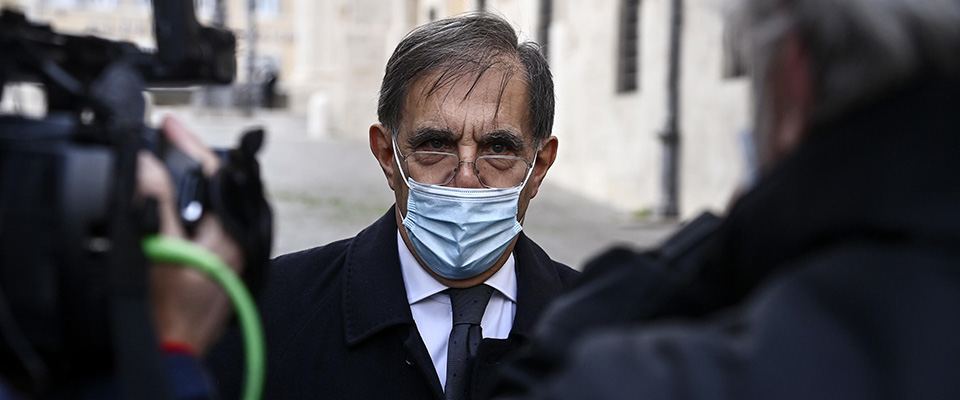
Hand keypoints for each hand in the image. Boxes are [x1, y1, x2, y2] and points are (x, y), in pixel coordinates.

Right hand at [137, 115, 243, 354]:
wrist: (173, 351)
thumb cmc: (169, 311)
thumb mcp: (157, 248)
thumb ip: (155, 203)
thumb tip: (149, 164)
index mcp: (232, 235)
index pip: (218, 174)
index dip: (191, 146)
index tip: (170, 125)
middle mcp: (240, 244)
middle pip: (221, 188)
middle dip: (195, 162)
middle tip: (170, 141)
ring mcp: (232, 257)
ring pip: (218, 206)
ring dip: (194, 186)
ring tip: (171, 165)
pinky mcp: (220, 268)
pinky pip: (212, 227)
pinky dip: (195, 211)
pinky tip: (177, 208)